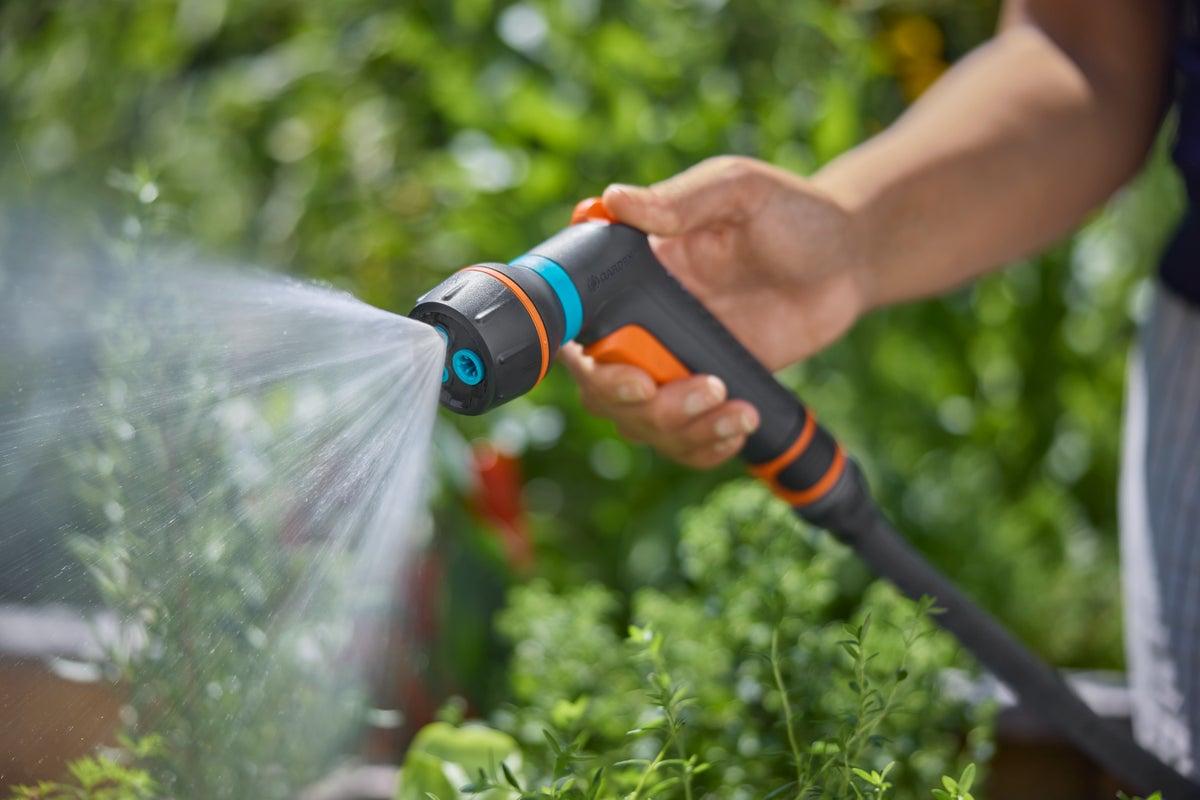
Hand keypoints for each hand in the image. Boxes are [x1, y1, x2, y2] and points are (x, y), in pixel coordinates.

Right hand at [561, 156, 867, 468]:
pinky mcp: (713, 389)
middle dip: (644, 408)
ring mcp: (677, 362)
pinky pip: (686, 440)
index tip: (635, 377)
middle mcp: (645, 325)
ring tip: (736, 410)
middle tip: (703, 391)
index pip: (580, 331)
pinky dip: (705, 446)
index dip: (591, 366)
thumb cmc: (791, 211)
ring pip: (643, 424)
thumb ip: (680, 200)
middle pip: (604, 392)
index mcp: (635, 276)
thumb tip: (612, 201)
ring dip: (683, 431)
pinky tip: (741, 424)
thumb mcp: (737, 190)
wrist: (848, 257)